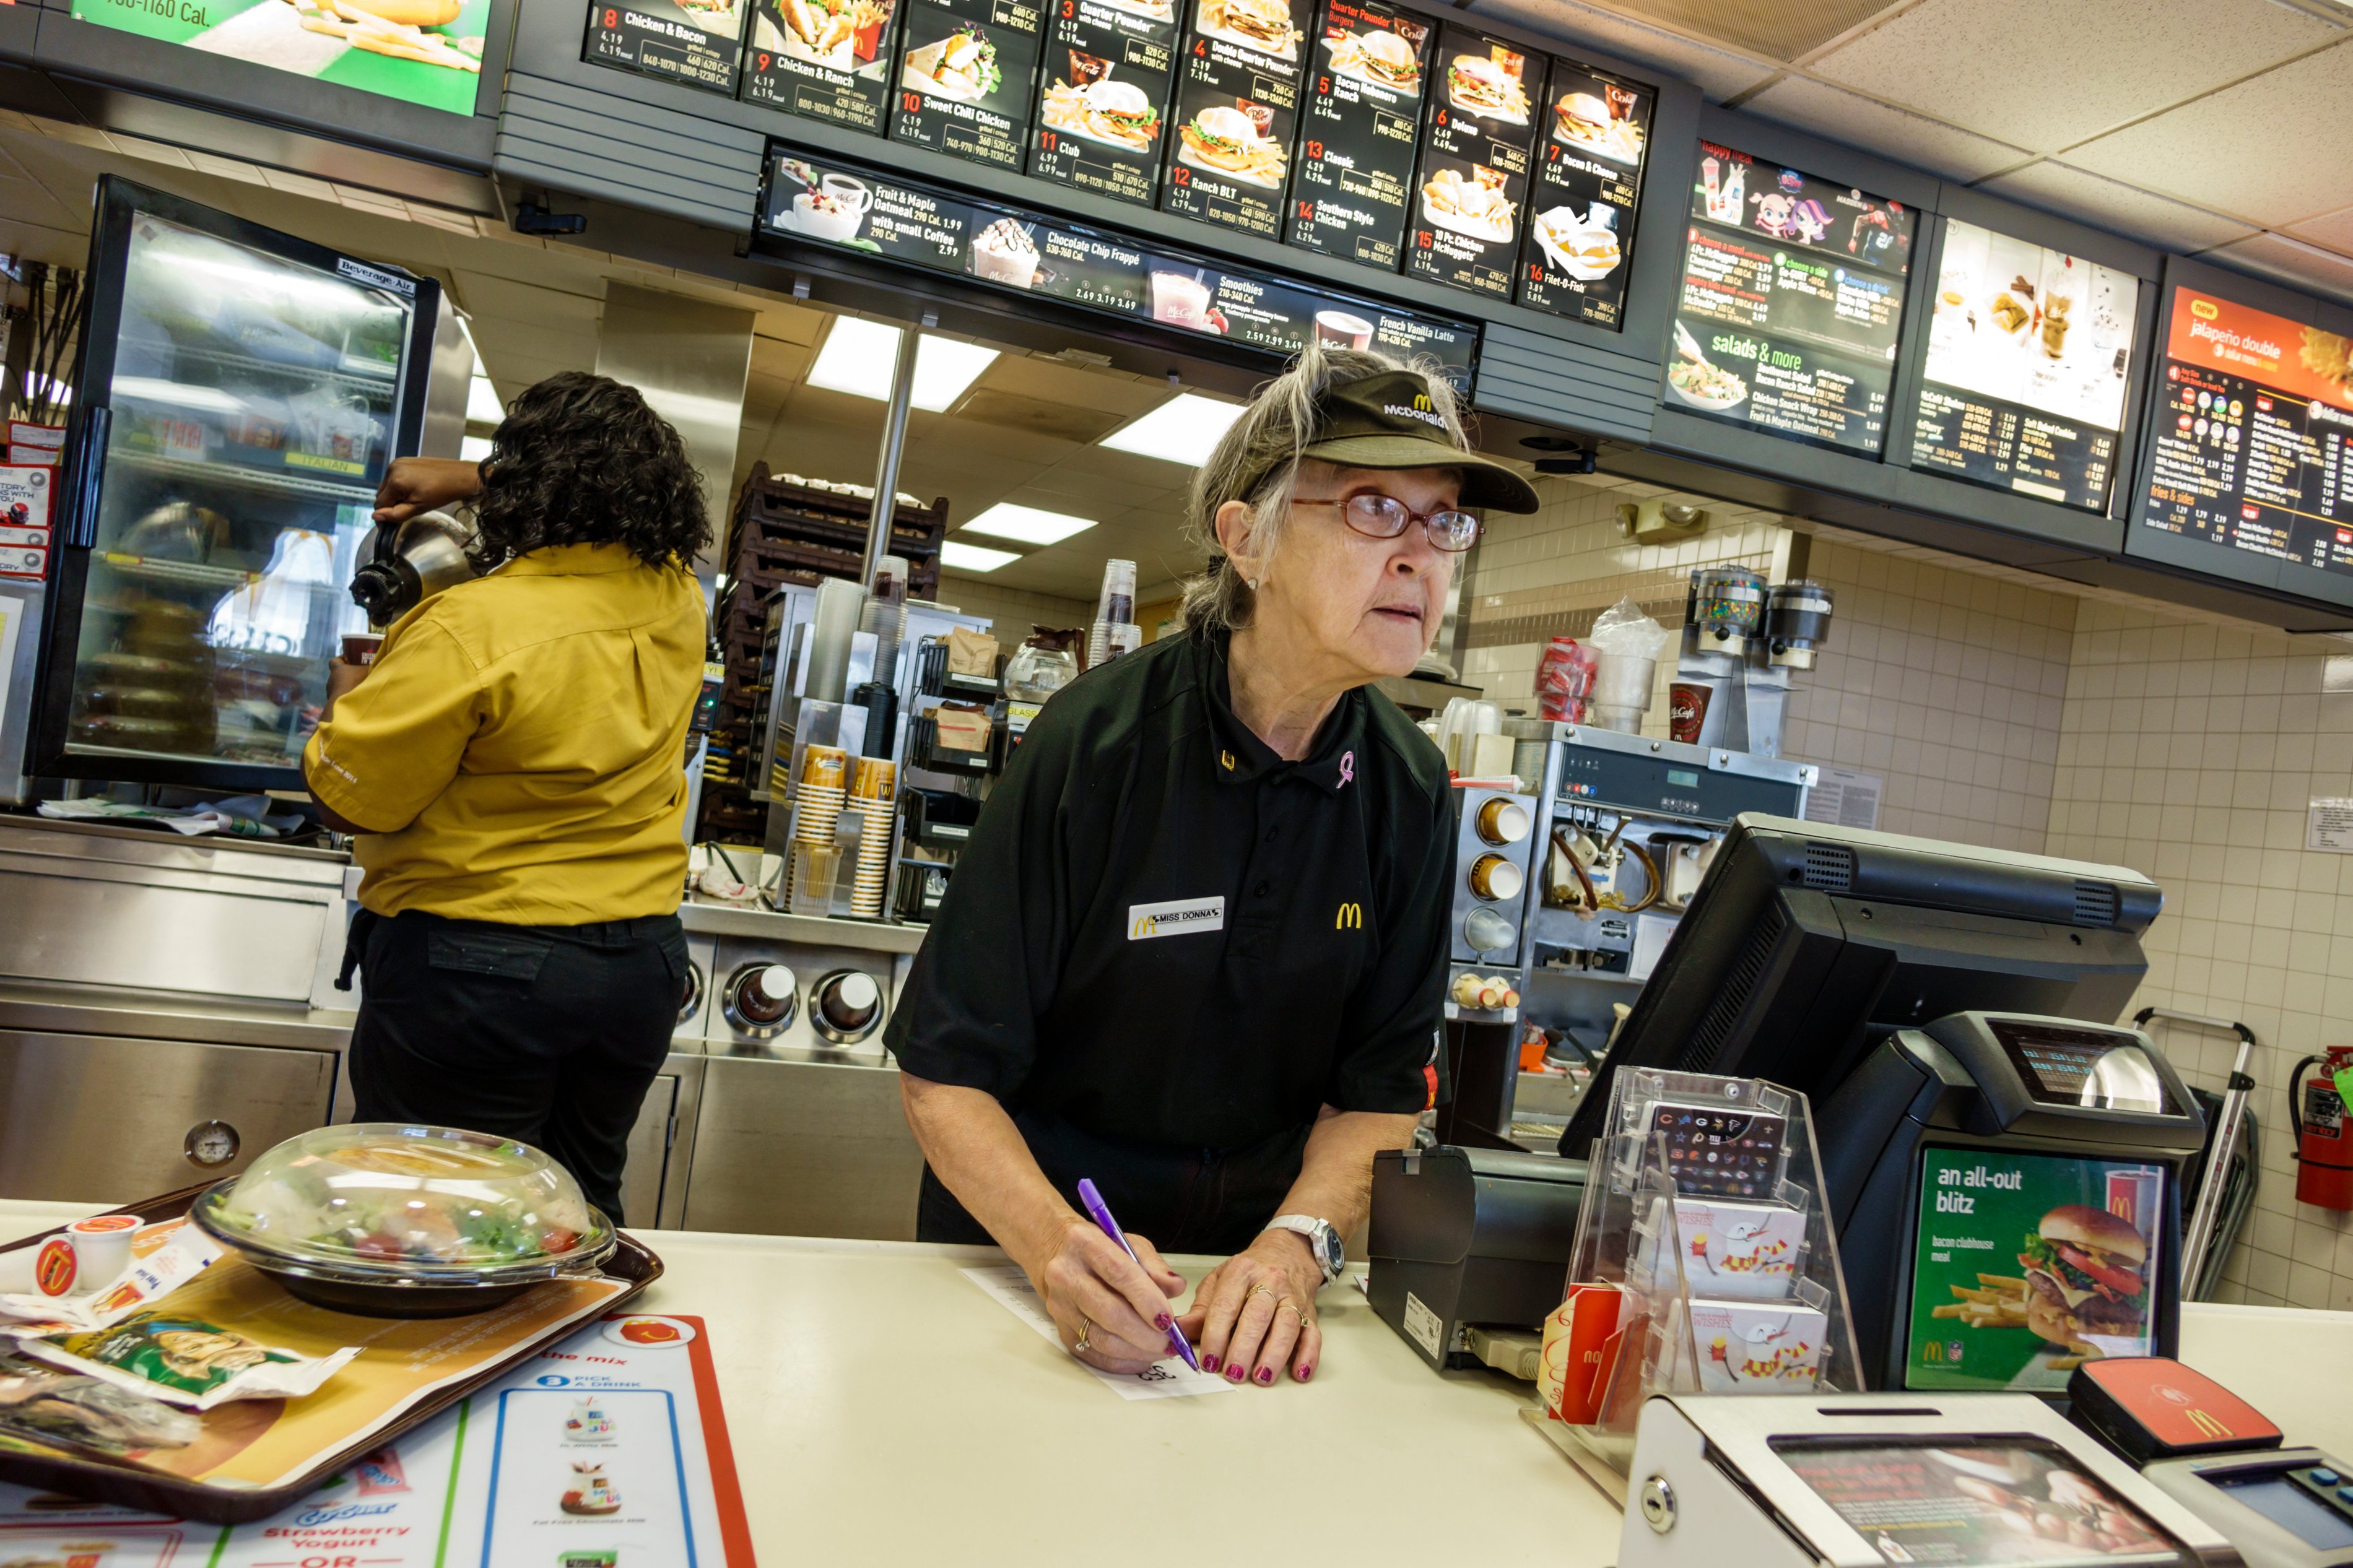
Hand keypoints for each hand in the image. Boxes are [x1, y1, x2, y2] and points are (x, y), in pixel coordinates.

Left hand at [323, 657, 368, 712]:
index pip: (334, 661)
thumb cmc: (356, 682)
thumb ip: (371, 667)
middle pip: (338, 674)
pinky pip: (341, 698)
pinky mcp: (333, 702)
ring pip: (339, 687)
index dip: (341, 659)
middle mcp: (331, 679)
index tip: (349, 660)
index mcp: (337, 669)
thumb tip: (378, 663)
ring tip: (358, 690)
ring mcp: (331, 692)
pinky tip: (356, 699)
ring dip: (347, 687)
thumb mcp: (367, 670)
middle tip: (358, 676)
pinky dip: (347, 697)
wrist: (347, 703)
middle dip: (347, 675)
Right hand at [375, 456, 483, 525]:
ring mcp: (398, 462)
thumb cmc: (441, 493)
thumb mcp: (418, 508)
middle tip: (409, 507)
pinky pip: (394, 477)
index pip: (379, 504)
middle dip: (391, 504)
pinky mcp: (404, 460)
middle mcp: (392, 468)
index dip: (385, 515)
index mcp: (395, 481)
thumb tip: (375, 516)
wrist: (459, 476)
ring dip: (395, 495)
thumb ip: (396, 514)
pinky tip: (414, 488)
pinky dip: (399, 485)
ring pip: (387, 486)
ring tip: (413, 497)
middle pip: (381, 494)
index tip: (395, 520)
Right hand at [1020, 1216, 1185, 1375]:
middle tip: (1171, 1343)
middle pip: (1108, 1312)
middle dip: (1145, 1334)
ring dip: (1136, 1351)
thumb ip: (1154, 1265)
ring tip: (1161, 1351)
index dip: (1146, 1300)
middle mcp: (1066, 1274)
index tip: (1169, 1320)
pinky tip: (1141, 1357)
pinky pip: (1091, 1354)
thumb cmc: (1097, 1247)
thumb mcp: (1129, 1242)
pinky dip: (1120, 1361)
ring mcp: (1060, 1304)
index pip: (1119, 1274)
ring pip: (1100, 1339)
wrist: (1053, 1251)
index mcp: (1085, 1244)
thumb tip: (1175, 1288)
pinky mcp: (1060, 1327)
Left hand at [1178, 1229, 1323, 1386]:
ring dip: (1274, 1354)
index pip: (1226, 1304)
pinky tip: (1299, 1374)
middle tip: (1233, 1373)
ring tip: (1261, 1377)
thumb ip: (1201, 1310)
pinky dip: (1308, 1356)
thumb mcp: (1220, 1281)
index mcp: (1242, 1271)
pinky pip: (1313, 1335)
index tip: (1209, 1360)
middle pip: (1258, 1315)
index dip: (1216, 1334)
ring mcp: (1292, 1297)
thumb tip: (1178, 1332)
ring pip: (1287, 1325)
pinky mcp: (1310, 1313)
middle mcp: (1270, 1281)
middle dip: (1244, 1347)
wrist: (1288, 1252)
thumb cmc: (1250, 1272)